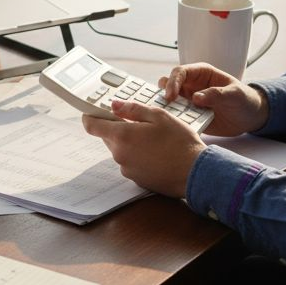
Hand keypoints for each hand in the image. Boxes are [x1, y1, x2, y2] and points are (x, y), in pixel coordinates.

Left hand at [83, 100, 204, 198]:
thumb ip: (132, 109)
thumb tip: (114, 105)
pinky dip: (138, 156)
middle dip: (118, 128)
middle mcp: (119, 155)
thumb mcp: (158, 116)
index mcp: (121, 136)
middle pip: (108, 137)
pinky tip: (157, 153)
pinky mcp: (136, 179)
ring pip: (121, 150)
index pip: (92, 126)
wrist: (194, 173)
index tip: (94, 111)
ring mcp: (127, 169)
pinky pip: (131, 162)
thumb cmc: (180, 142)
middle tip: (139, 122)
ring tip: (154, 139)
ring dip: (130, 142)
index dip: (90, 116)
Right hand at [160, 63, 268, 136]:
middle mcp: (192, 86)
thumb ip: (217, 94)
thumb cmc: (245, 100)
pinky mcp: (190, 116)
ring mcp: (189, 101)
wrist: (250, 118)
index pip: (180, 72)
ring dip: (165, 108)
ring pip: (169, 101)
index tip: (171, 95)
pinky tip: (171, 127)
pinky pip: (177, 117)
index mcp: (201, 74)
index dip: (172, 82)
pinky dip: (172, 121)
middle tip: (164, 107)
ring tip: (163, 117)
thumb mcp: (235, 94)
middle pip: (168, 85)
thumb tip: (196, 97)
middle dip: (163, 94)